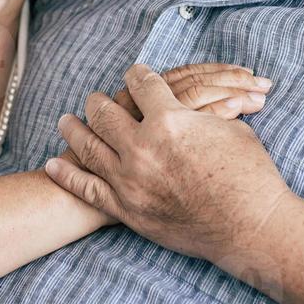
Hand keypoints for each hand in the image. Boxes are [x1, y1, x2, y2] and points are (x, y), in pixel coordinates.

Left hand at [46, 64, 293, 267]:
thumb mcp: (232, 129)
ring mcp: (130, 180)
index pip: (142, 84)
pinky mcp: (127, 210)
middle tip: (94, 99)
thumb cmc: (251, 177)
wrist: (251, 229)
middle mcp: (142, 147)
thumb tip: (200, 105)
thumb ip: (206, 113)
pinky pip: (87, 189)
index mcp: (169, 120)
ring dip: (74, 130)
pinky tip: (52, 165)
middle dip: (99, 101)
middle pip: (105, 112)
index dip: (139, 75)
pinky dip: (67, 176)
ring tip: (66, 121)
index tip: (135, 74)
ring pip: (89, 145)